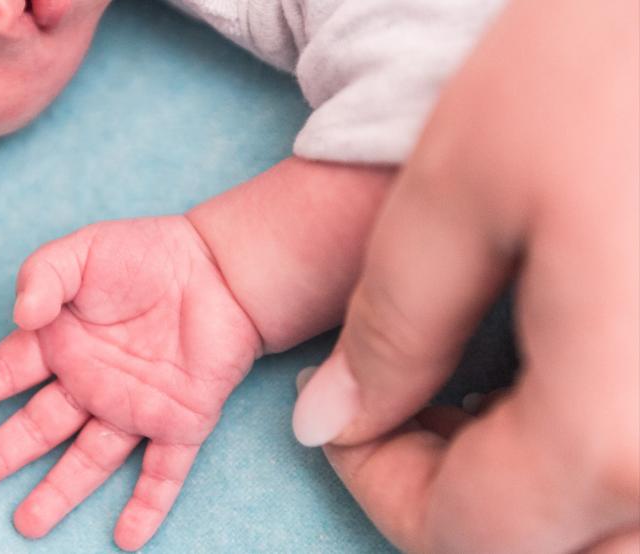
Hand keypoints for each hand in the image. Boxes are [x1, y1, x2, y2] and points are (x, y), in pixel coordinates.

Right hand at [0, 216, 261, 550]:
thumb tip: (21, 315)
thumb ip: (44, 275)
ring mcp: (135, 406)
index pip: (5, 373)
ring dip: (60, 492)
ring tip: (28, 524)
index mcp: (64, 343)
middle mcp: (92, 382)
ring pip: (91, 458)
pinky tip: (128, 539)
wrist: (222, 268)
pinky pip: (163, 470)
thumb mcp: (84, 251)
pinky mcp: (181, 421)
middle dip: (0, 455)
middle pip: (38, 427)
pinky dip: (148, 505)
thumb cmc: (148, 254)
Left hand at [293, 0, 638, 550]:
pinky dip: (597, 460)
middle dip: (454, 495)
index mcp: (619, 430)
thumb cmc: (607, 60)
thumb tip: (330, 423)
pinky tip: (563, 375)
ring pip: (615, 532)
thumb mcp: (460, 192)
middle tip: (405, 403)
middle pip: (547, 550)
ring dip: (530, 490)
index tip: (340, 415)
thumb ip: (390, 332)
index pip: (466, 536)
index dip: (380, 486)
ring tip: (481, 391)